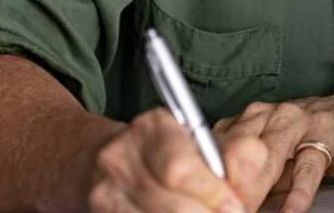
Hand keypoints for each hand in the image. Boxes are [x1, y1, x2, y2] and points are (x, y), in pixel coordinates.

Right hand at [77, 106, 272, 212]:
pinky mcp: (98, 212)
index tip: (237, 208)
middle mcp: (120, 158)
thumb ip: (219, 162)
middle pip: (171, 203)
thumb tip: (240, 198)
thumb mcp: (187, 142)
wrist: (92, 160)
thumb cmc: (157, 151)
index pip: (180, 168)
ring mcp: (105, 191)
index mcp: (151, 128)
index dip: (212, 194)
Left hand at [213, 94, 333, 212]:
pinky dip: (298, 193)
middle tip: (224, 208)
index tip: (201, 201)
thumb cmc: (308, 143)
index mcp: (247, 119)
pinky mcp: (325, 135)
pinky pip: (308, 167)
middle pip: (237, 149)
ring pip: (269, 154)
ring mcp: (297, 122)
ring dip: (256, 186)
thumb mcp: (271, 161)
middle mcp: (268, 115)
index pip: (216, 147)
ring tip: (248, 209)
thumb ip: (247, 178)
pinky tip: (291, 211)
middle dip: (227, 184)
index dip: (206, 177)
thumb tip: (222, 203)